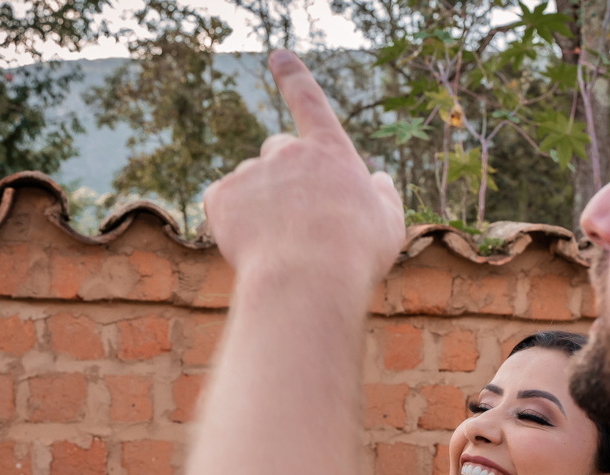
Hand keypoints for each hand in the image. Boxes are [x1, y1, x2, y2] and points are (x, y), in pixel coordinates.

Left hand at [203, 50, 404, 293]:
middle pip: (278, 149)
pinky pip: (222, 204)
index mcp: (330, 152)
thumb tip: (378, 182)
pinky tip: (253, 248)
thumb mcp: (389, 226)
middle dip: (284, 173)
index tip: (277, 56)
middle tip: (297, 217)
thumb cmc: (355, 256)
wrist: (307, 282)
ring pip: (251, 181)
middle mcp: (288, 151)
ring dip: (261, 204)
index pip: (310, 102)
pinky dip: (232, 222)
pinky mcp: (221, 196)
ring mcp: (252, 171)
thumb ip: (383, 197)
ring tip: (281, 246)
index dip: (294, 78)